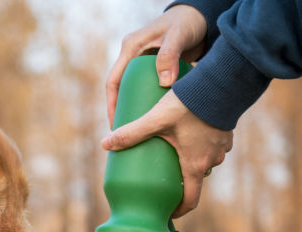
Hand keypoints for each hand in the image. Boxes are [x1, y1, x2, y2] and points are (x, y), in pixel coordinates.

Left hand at [101, 90, 232, 217]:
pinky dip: (200, 148)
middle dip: (179, 182)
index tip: (168, 213)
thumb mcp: (155, 120)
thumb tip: (105, 143)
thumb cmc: (189, 104)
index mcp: (195, 165)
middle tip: (163, 179)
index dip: (178, 210)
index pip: (190, 200)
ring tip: (173, 156)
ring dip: (190, 163)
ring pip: (204, 162)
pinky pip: (211, 147)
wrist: (222, 82)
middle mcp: (211, 160)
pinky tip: (188, 137)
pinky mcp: (225, 133)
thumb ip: (131, 132)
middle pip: (194, 180)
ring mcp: (221, 147)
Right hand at [106, 4, 207, 126]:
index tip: (115, 124)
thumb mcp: (178, 36)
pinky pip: (145, 89)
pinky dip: (146, 103)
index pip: (114, 81)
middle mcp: (133, 56)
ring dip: (132, 108)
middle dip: (119, 110)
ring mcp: (143, 62)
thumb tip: (164, 83)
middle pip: (120, 88)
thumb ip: (169, 56)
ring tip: (136, 130)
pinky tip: (151, 119)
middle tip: (124, 133)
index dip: (112, 104)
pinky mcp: (155, 68)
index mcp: (130, 48)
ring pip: (132, 90)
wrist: (201, 15)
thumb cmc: (188, 23)